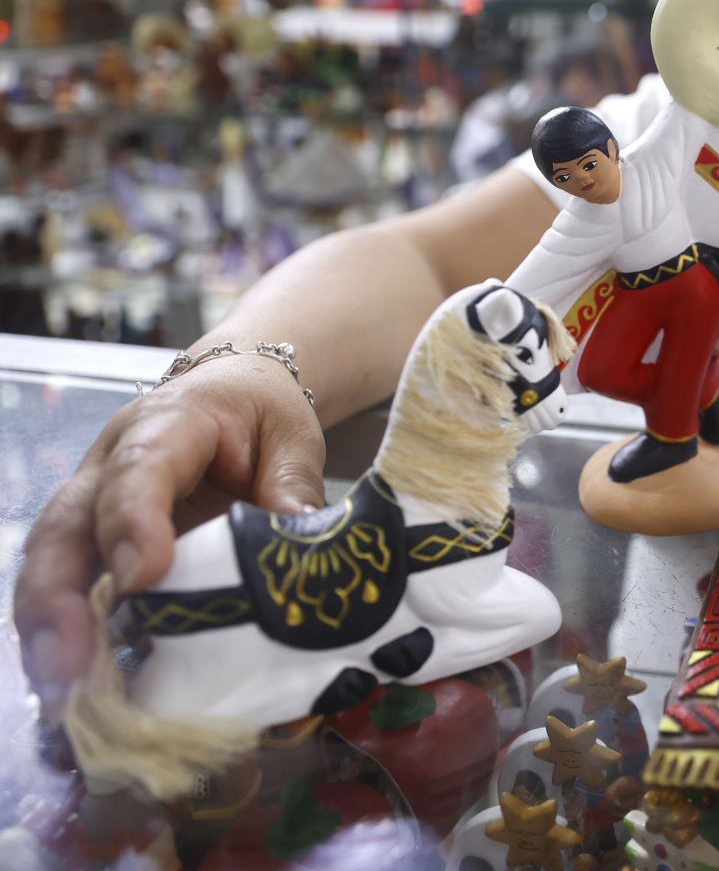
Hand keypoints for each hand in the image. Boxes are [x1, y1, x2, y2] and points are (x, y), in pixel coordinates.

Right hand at [13, 356, 326, 709]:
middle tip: (68, 663)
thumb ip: (293, 482)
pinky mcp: (98, 547)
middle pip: (64, 527)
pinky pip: (74, 591)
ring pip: (52, 566)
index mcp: (165, 424)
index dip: (131, 521)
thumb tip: (298, 536)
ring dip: (50, 631)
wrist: (232, 392)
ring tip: (62, 696)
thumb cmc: (258, 412)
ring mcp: (94, 509)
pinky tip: (81, 692)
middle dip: (57, 598)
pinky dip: (71, 640)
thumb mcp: (292, 435)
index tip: (141, 577)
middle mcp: (109, 467)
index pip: (138, 469)